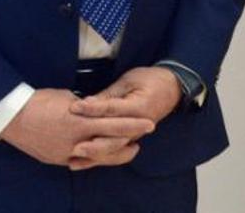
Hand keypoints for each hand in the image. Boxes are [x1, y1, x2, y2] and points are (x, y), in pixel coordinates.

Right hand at [0, 88, 153, 168]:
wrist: (10, 117)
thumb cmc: (38, 100)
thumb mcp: (66, 98)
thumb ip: (84, 107)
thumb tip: (94, 110)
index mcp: (79, 122)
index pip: (113, 124)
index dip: (133, 125)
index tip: (149, 123)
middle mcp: (75, 142)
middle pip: (110, 145)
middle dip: (128, 141)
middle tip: (144, 138)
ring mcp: (66, 154)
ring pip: (98, 157)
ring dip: (114, 153)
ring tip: (128, 148)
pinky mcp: (56, 159)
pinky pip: (81, 160)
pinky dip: (94, 156)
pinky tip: (102, 152)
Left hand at [64, 67, 184, 169]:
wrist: (171, 89)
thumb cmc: (149, 80)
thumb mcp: (129, 80)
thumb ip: (109, 95)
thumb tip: (86, 102)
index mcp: (139, 107)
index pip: (112, 109)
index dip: (92, 108)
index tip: (74, 108)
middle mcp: (139, 127)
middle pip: (115, 139)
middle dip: (94, 145)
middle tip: (75, 147)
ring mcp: (135, 135)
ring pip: (114, 149)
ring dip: (94, 156)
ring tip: (75, 159)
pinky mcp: (130, 139)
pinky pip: (114, 151)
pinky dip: (98, 158)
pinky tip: (81, 162)